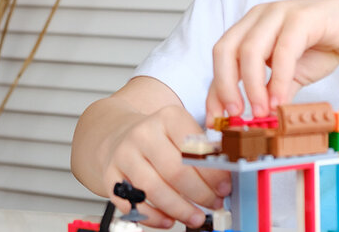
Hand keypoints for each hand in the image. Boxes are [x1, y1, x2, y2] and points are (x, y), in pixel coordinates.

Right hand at [100, 105, 231, 228]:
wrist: (120, 134)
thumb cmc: (160, 138)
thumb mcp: (183, 130)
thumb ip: (205, 149)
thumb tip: (227, 175)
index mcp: (167, 117)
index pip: (194, 148)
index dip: (212, 172)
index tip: (225, 187)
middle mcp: (143, 134)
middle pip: (175, 171)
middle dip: (200, 194)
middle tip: (214, 204)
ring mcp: (124, 155)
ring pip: (154, 189)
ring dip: (180, 209)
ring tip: (197, 217)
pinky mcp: (111, 176)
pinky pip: (133, 203)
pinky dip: (153, 217)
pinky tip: (169, 220)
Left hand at [206, 0, 338, 122]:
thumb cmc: (321, 47)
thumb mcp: (290, 76)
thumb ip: (271, 93)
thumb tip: (255, 121)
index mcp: (249, 28)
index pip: (220, 59)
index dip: (214, 91)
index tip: (216, 119)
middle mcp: (258, 17)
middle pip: (225, 50)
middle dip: (225, 86)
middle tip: (236, 114)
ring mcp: (278, 14)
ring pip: (250, 50)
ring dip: (252, 86)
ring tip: (261, 112)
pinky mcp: (302, 17)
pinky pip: (283, 50)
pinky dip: (278, 78)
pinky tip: (281, 100)